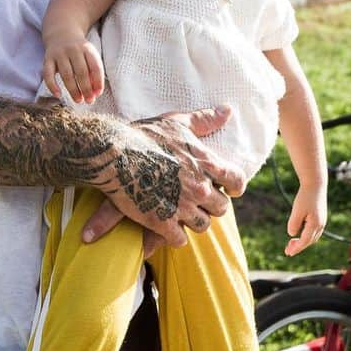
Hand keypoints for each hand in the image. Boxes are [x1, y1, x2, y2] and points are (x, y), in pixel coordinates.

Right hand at [42, 35, 104, 103]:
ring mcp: (59, 54)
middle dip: (86, 88)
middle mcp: (73, 50)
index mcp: (87, 49)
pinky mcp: (48, 58)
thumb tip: (96, 93)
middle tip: (89, 101)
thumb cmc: (79, 51)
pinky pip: (48, 74)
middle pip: (81, 72)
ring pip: (66, 74)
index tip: (98, 94)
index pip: (95, 66)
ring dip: (73, 89)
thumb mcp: (89, 55)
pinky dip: (52, 85)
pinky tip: (58, 95)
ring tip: (78, 100)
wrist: (62, 32)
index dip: (98, 81)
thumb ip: (94, 71)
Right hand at [83, 104, 244, 248]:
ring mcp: (182, 207)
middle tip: (199, 201)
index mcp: (205, 163)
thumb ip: (204, 120)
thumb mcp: (176, 122)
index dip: (234, 187)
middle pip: (221, 208)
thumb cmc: (144, 135)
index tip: (229, 190)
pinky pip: (179, 239)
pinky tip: (166, 227)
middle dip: (212, 205)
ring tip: (183, 214)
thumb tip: (228, 110)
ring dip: (194, 220)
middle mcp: (198, 187)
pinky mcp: (162, 222)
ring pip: (202, 225)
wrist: (113, 153)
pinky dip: (174, 235)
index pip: (236, 181)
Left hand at [284, 184, 327, 256]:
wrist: (315, 184)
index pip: (305, 241)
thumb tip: (292, 234)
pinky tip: (299, 234)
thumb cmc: (305, 196)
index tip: (289, 253)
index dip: (296, 248)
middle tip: (287, 251)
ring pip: (312, 237)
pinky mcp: (320, 218)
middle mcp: (320, 225)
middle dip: (299, 247)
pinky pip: (313, 232)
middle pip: (309, 241)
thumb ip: (294, 223)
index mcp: (315, 224)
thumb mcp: (297, 210)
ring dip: (302, 242)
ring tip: (291, 244)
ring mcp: (322, 222)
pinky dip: (306, 236)